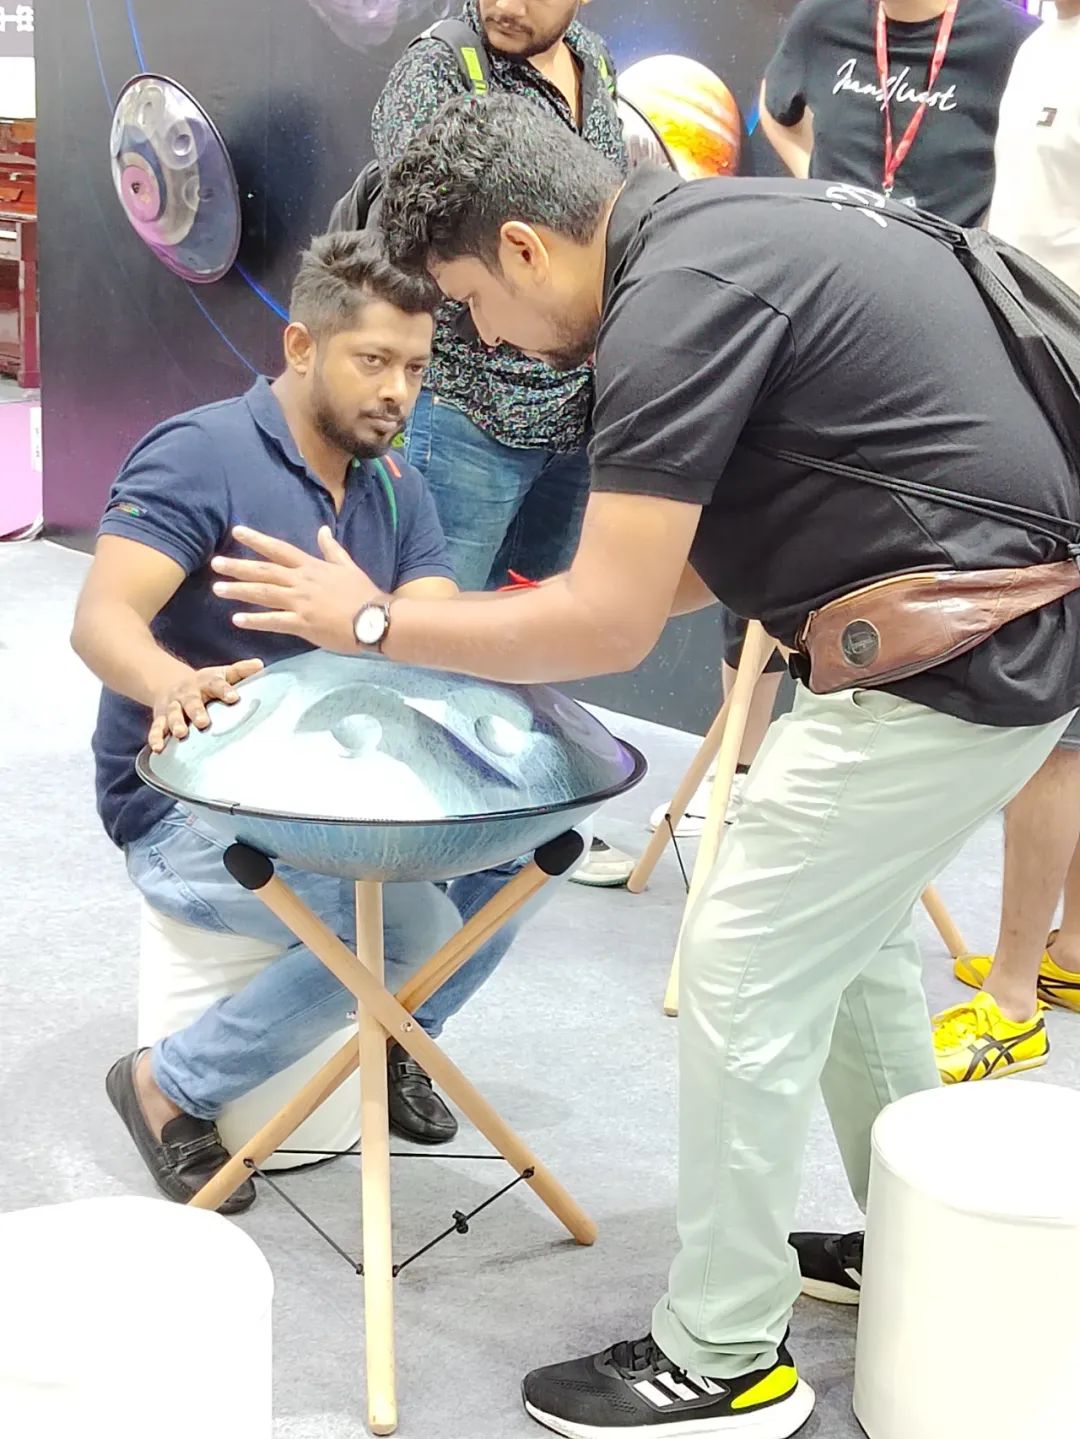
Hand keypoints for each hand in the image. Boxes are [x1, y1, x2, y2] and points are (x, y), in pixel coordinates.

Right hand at [148, 658, 263, 752]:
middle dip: (196, 711)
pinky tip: (158, 748)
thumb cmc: (205, 683)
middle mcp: (187, 694)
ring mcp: (173, 706)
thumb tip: (260, 665)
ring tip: (181, 734)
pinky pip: (156, 728)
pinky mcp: (161, 718)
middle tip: (203, 722)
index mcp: (205, 682)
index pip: (216, 684)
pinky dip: (156, 738)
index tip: (234, 697)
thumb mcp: (222, 674)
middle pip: (191, 701)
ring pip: (173, 714)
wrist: (169, 683)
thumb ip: (241, 671)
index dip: (225, 690)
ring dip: (176, 724)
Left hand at [211, 526, 380, 649]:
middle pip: (265, 571)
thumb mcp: (348, 566)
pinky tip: (237, 619)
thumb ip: (331, 550)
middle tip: (215, 563)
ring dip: (239, 590)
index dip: (258, 540)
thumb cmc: (364, 594)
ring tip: (218, 589)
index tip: (237, 531)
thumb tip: (323, 530)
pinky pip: (274, 621)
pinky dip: (255, 620)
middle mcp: (302, 581)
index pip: (280, 549)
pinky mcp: (303, 624)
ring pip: (264, 593)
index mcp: (312, 567)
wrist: (376, 619)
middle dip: (238, 566)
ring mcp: (301, 603)